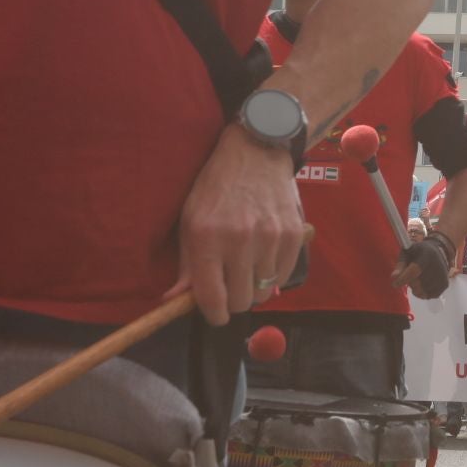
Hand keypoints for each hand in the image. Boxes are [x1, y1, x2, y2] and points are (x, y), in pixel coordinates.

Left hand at [173, 127, 308, 325]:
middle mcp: (239, 239)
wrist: (256, 152)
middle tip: (230, 285)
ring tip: (247, 267)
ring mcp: (269, 237)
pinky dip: (273, 276)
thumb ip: (186, 264)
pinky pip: (282, 277)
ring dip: (253, 287)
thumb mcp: (190, 220)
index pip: (211, 298)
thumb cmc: (216, 187)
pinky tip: (264, 258)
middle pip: (240, 301)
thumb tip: (173, 300)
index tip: (215, 313)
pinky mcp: (292, 234)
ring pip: (263, 293)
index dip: (213, 314)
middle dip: (233, 300)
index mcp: (206, 236)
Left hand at [392, 237, 451, 299]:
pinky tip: (424, 283)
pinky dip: (423, 292)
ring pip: (422, 292)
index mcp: (427, 255)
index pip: (414, 271)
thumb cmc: (419, 252)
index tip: (395, 284)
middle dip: (409, 283)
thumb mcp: (407, 253)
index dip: (403, 279)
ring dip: (416, 289)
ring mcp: (442, 277)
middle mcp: (437, 266)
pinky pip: (428, 296)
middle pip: (417, 284)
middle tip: (409, 277)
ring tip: (418, 279)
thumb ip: (400, 265)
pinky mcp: (445, 285)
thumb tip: (394, 277)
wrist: (439, 251)